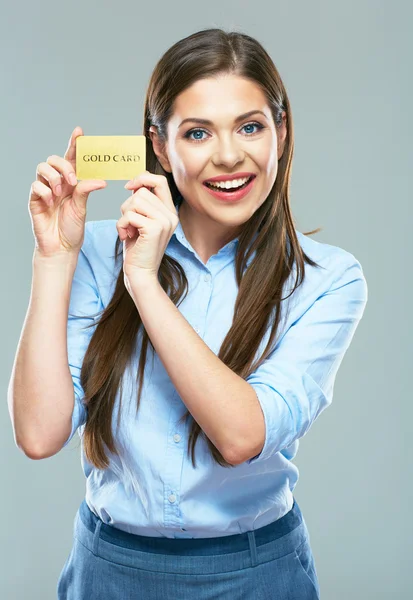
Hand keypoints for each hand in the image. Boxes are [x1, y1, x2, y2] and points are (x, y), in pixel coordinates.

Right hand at [29, 126, 106, 257]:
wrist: (61, 247)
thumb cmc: (72, 228)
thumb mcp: (82, 208)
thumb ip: (86, 190)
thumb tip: (100, 180)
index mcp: (71, 182)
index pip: (71, 158)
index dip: (74, 144)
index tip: (79, 132)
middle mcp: (57, 183)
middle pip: (54, 159)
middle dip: (64, 166)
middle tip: (73, 181)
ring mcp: (44, 190)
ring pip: (42, 168)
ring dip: (54, 178)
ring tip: (61, 193)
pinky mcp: (35, 200)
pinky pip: (36, 186)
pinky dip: (45, 192)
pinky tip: (52, 202)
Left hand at [117, 171, 178, 281]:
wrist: (140, 273)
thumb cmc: (138, 248)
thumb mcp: (141, 221)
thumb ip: (142, 204)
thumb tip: (135, 185)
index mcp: (169, 212)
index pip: (160, 180)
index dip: (142, 178)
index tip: (129, 187)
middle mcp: (171, 215)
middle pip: (143, 191)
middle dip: (128, 205)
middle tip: (129, 223)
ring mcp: (164, 222)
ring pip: (135, 201)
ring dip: (124, 216)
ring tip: (128, 230)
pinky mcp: (154, 229)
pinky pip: (129, 215)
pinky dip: (121, 225)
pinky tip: (126, 236)